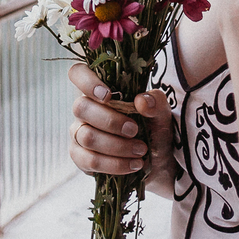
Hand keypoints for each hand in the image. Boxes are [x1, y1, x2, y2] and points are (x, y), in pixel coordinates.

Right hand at [68, 64, 173, 192]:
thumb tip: (141, 101)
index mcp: (101, 90)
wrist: (157, 161)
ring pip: (86, 136)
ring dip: (117, 146)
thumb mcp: (161, 113)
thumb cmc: (154, 128)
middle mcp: (85, 109)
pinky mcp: (80, 157)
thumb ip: (155, 102)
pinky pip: (90, 160)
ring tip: (141, 150)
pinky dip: (114, 164)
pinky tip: (133, 164)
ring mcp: (79, 133)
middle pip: (80, 107)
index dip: (86, 80)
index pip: (77, 73)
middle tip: (135, 130)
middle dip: (110, 121)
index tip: (108, 95)